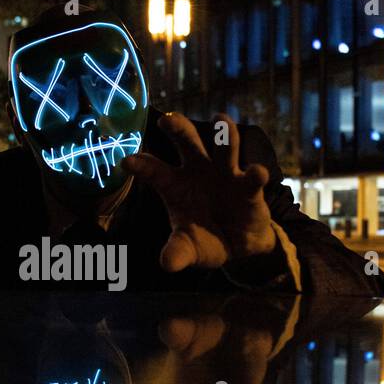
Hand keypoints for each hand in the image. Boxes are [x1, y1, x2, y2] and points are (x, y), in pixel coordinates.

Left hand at [122, 112, 274, 272]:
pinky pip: (252, 178)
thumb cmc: (205, 239)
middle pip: (187, 143)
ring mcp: (225, 175)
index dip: (141, 164)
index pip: (154, 170)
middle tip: (167, 120)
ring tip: (221, 121)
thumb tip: (167, 264)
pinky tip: (257, 172)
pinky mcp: (248, 187)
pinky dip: (255, 175)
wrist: (239, 245)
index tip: (127, 161)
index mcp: (174, 184)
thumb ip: (177, 252)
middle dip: (178, 128)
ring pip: (224, 149)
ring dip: (224, 136)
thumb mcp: (188, 249)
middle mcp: (198, 171)